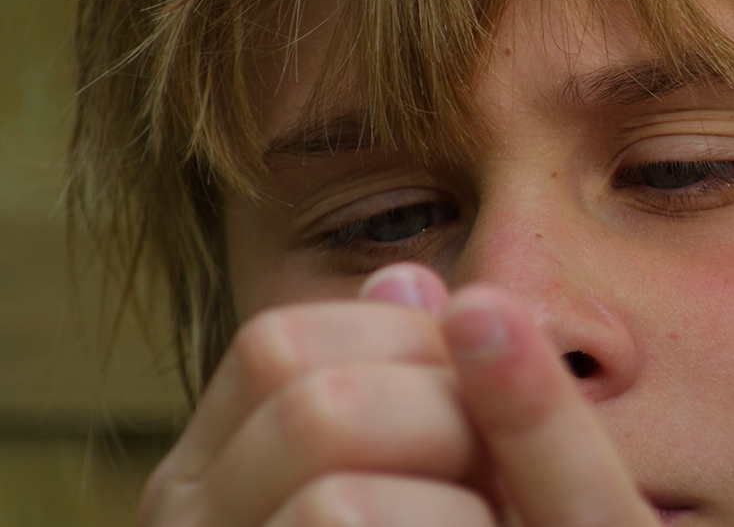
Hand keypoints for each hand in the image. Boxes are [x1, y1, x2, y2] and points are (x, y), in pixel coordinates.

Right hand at [139, 263, 658, 526]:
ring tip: (483, 522)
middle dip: (444, 424)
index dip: (408, 349)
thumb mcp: (439, 467)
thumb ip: (420, 386)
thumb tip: (414, 276)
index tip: (480, 406)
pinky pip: (349, 526)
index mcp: (217, 466)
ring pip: (333, 489)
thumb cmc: (454, 524)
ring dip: (457, 505)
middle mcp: (190, 520)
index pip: (283, 344)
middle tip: (498, 487)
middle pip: (310, 402)